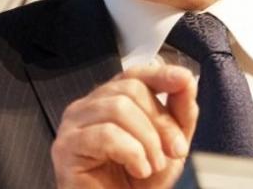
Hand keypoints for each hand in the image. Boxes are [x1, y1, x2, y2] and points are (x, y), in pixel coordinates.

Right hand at [51, 64, 198, 188]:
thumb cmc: (135, 184)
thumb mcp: (168, 145)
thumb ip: (179, 112)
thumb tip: (186, 81)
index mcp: (110, 101)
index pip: (134, 74)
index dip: (160, 74)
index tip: (183, 79)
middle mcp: (88, 107)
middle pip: (130, 89)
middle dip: (161, 120)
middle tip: (175, 150)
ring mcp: (73, 125)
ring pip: (119, 108)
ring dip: (147, 140)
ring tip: (153, 165)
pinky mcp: (66, 147)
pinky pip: (106, 134)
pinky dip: (131, 152)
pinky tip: (138, 169)